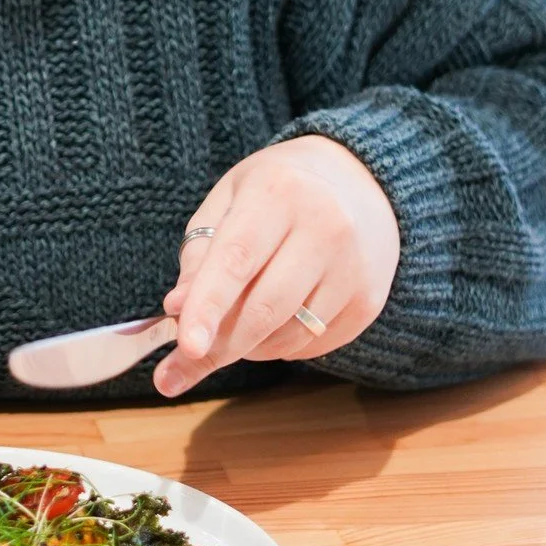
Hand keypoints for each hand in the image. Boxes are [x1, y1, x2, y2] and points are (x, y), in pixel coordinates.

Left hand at [153, 135, 399, 397]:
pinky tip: (271, 324)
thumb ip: (199, 253)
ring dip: (248, 346)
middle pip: (264, 308)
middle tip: (183, 363)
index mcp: (277, 192)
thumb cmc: (276, 191)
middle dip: (219, 344)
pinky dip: (281, 346)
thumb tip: (177, 309)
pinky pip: (314, 344)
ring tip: (230, 327)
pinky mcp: (368, 300)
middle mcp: (324, 227)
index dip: (208, 307)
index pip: (236, 260)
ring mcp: (354, 267)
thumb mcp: (228, 200)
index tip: (185, 347)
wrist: (359, 182)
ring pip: (289, 334)